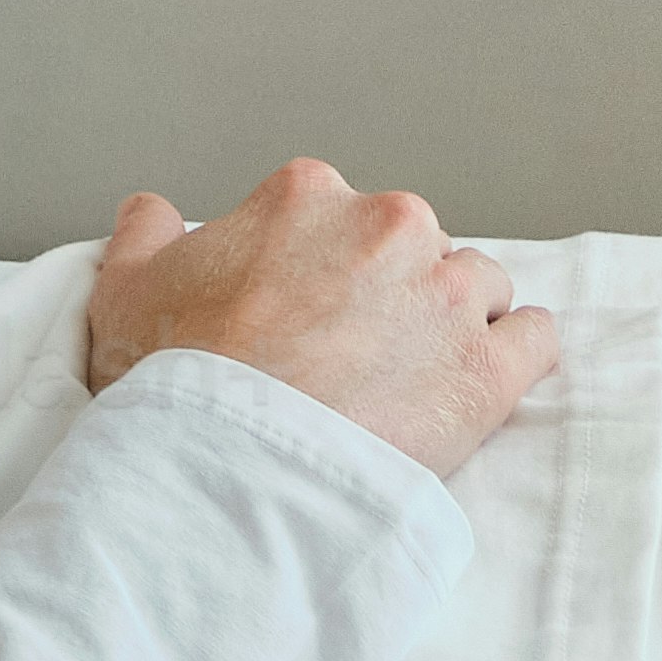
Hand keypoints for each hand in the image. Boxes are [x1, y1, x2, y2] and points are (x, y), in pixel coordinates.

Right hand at [79, 161, 559, 483]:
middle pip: (416, 247)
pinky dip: (518, 358)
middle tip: (357, 358)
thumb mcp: (125, 288)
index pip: (341, 217)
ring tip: (416, 382)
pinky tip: (484, 385)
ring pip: (480, 288)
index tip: (311, 315)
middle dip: (395, 294)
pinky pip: (536, 340)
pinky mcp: (488, 368)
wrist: (227, 464)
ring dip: (455, 325)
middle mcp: (387, 226)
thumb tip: (153, 212)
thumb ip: (146, 232)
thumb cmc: (177, 380)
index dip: (326, 269)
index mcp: (307, 196)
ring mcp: (446, 294)